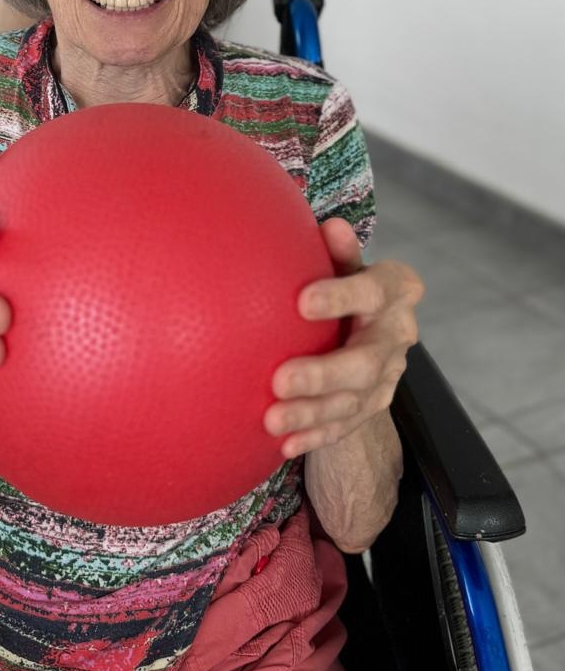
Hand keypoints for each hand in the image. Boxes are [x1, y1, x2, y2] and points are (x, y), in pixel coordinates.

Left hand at [264, 218, 423, 459]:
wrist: (367, 321)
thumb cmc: (341, 279)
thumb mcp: (342, 261)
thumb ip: (337, 252)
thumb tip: (330, 226)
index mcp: (395, 289)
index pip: (373, 291)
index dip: (342, 296)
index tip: (302, 301)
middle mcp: (399, 333)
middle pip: (366, 361)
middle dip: (323, 374)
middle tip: (279, 380)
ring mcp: (390, 374)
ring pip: (354, 401)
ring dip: (312, 413)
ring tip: (272, 420)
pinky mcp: (375, 404)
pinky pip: (346, 427)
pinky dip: (316, 436)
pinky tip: (285, 444)